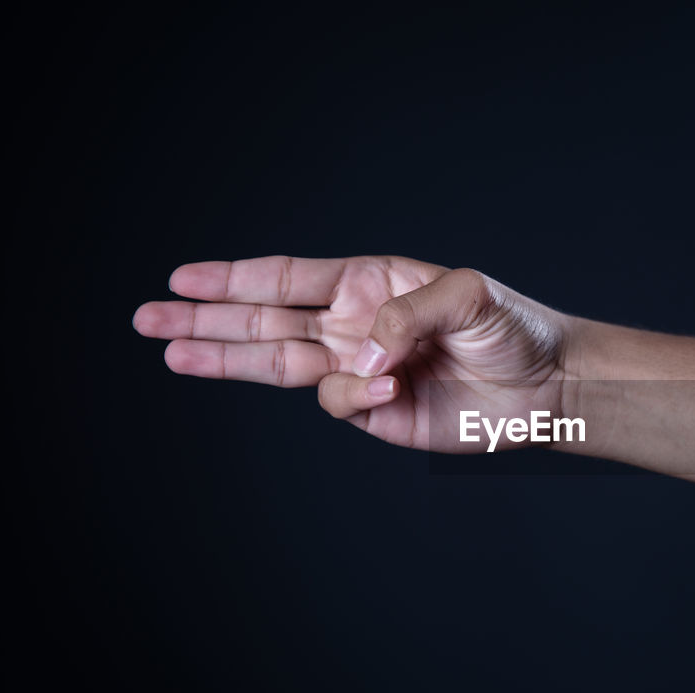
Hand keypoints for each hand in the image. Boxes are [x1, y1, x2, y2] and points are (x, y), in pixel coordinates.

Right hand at [133, 255, 573, 449]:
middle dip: (206, 318)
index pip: (288, 278)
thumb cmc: (514, 328)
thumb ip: (409, 315)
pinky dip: (350, 395)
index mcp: (370, 283)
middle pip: (265, 321)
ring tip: (174, 353)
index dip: (234, 278)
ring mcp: (362, 370)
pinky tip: (384, 389)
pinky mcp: (377, 413)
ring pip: (280, 365)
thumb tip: (362, 350)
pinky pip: (339, 402)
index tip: (182, 278)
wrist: (547, 387)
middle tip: (147, 317)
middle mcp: (355, 325)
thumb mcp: (470, 297)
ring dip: (227, 359)